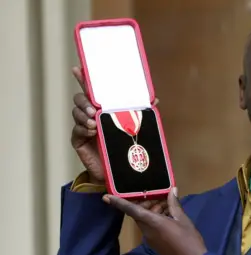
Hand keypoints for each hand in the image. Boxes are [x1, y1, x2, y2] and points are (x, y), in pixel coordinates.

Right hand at [70, 66, 158, 183]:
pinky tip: (92, 132)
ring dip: (84, 116)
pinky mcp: (78, 139)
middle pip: (80, 99)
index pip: (93, 90)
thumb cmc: (127, 146)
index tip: (78, 69)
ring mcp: (84, 126)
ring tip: (94, 124)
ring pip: (77, 113)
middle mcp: (92, 114)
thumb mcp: (136, 127)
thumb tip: (155, 99)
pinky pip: (77, 130)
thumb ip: (143, 112)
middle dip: (85, 101)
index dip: (84, 78)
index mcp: (104, 108)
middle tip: (94, 110)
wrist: (121, 171)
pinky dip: (84, 129)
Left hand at [103, 188, 206, 254]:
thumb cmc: (188, 239)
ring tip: (168, 204)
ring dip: (153, 209)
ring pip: (144, 219)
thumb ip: (174, 204)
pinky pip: (150, 226)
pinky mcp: (154, 242)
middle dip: (146, 202)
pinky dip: (155, 217)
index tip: (106, 197)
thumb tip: (172, 190)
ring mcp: (150, 237)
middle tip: (160, 196)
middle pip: (139, 213)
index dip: (118, 203)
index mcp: (153, 223)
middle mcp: (147, 230)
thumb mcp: (183, 219)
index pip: (132, 210)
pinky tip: (169, 214)